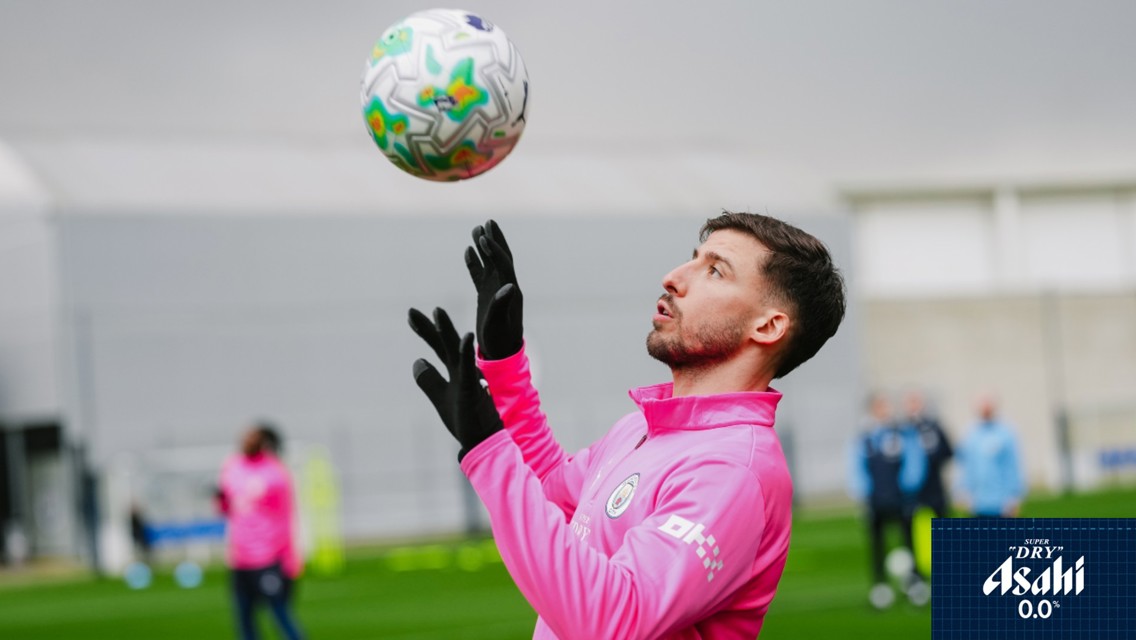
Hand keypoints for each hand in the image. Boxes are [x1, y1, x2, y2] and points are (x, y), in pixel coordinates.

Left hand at [409, 307, 503, 461]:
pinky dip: (465, 352)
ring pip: (456, 349)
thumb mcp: (441, 397)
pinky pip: (468, 368)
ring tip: (438, 311)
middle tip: (411, 310)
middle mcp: (461, 370)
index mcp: (455, 370)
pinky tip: (465, 337)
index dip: (425, 330)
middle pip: (443, 342)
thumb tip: (417, 361)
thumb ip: (429, 379)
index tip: (411, 314)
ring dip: (447, 330)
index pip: (438, 345)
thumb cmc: (465, 419)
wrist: (484, 439)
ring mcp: (468, 377)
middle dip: (428, 326)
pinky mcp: (472, 388)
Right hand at [465, 219, 523, 359]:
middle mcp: (505, 286)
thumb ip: (503, 305)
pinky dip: (475, 262)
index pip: (504, 264)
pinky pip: (480, 274)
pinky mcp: (487, 296)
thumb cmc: (500, 341)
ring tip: (476, 229)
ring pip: (490, 262)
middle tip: (488, 222)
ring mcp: (495, 290)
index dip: (494, 250)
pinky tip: (468, 251)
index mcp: (510, 291)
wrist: (500, 353)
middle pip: (501, 257)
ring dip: (484, 246)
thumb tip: (510, 286)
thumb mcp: (500, 324)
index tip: (484, 236)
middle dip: (495, 239)